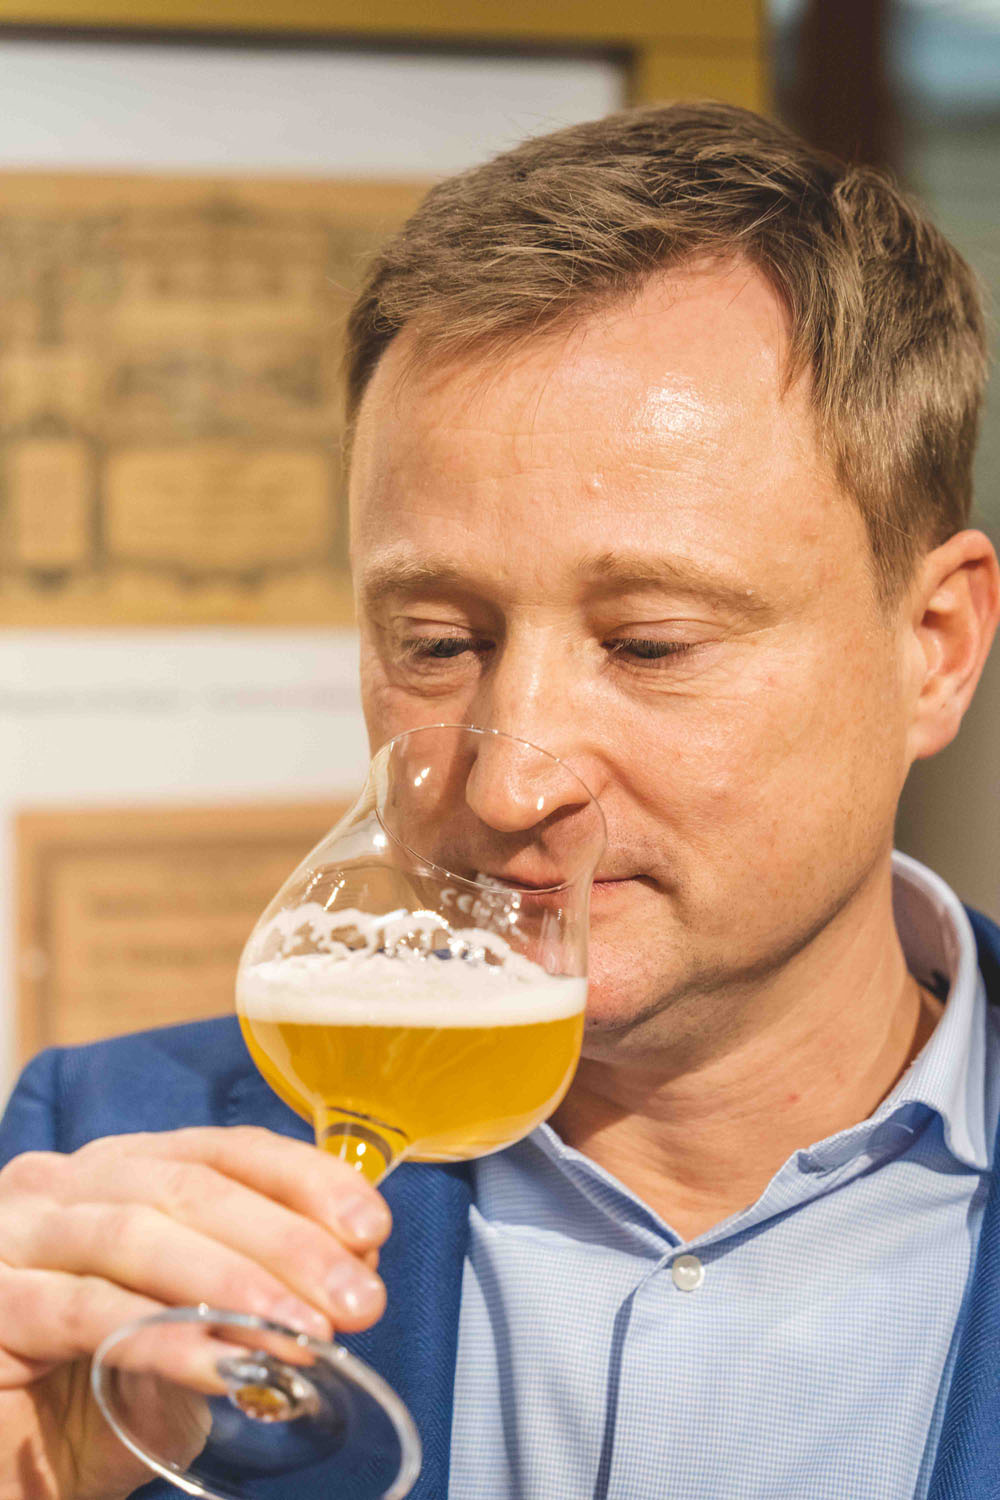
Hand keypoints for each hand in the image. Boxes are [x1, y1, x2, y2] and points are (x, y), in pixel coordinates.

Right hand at [0, 1126, 390, 1499]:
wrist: (7, 1475)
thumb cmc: (97, 1395)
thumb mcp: (192, 1327)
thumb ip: (254, 1288)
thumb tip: (354, 1270)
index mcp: (120, 1169)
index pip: (225, 1151)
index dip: (304, 1181)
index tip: (372, 1228)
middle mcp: (63, 1184)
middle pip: (191, 1188)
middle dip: (287, 1241)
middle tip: (357, 1300)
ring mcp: (17, 1238)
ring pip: (140, 1236)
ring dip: (235, 1284)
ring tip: (305, 1334)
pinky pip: (87, 1312)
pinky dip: (166, 1335)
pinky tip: (227, 1368)